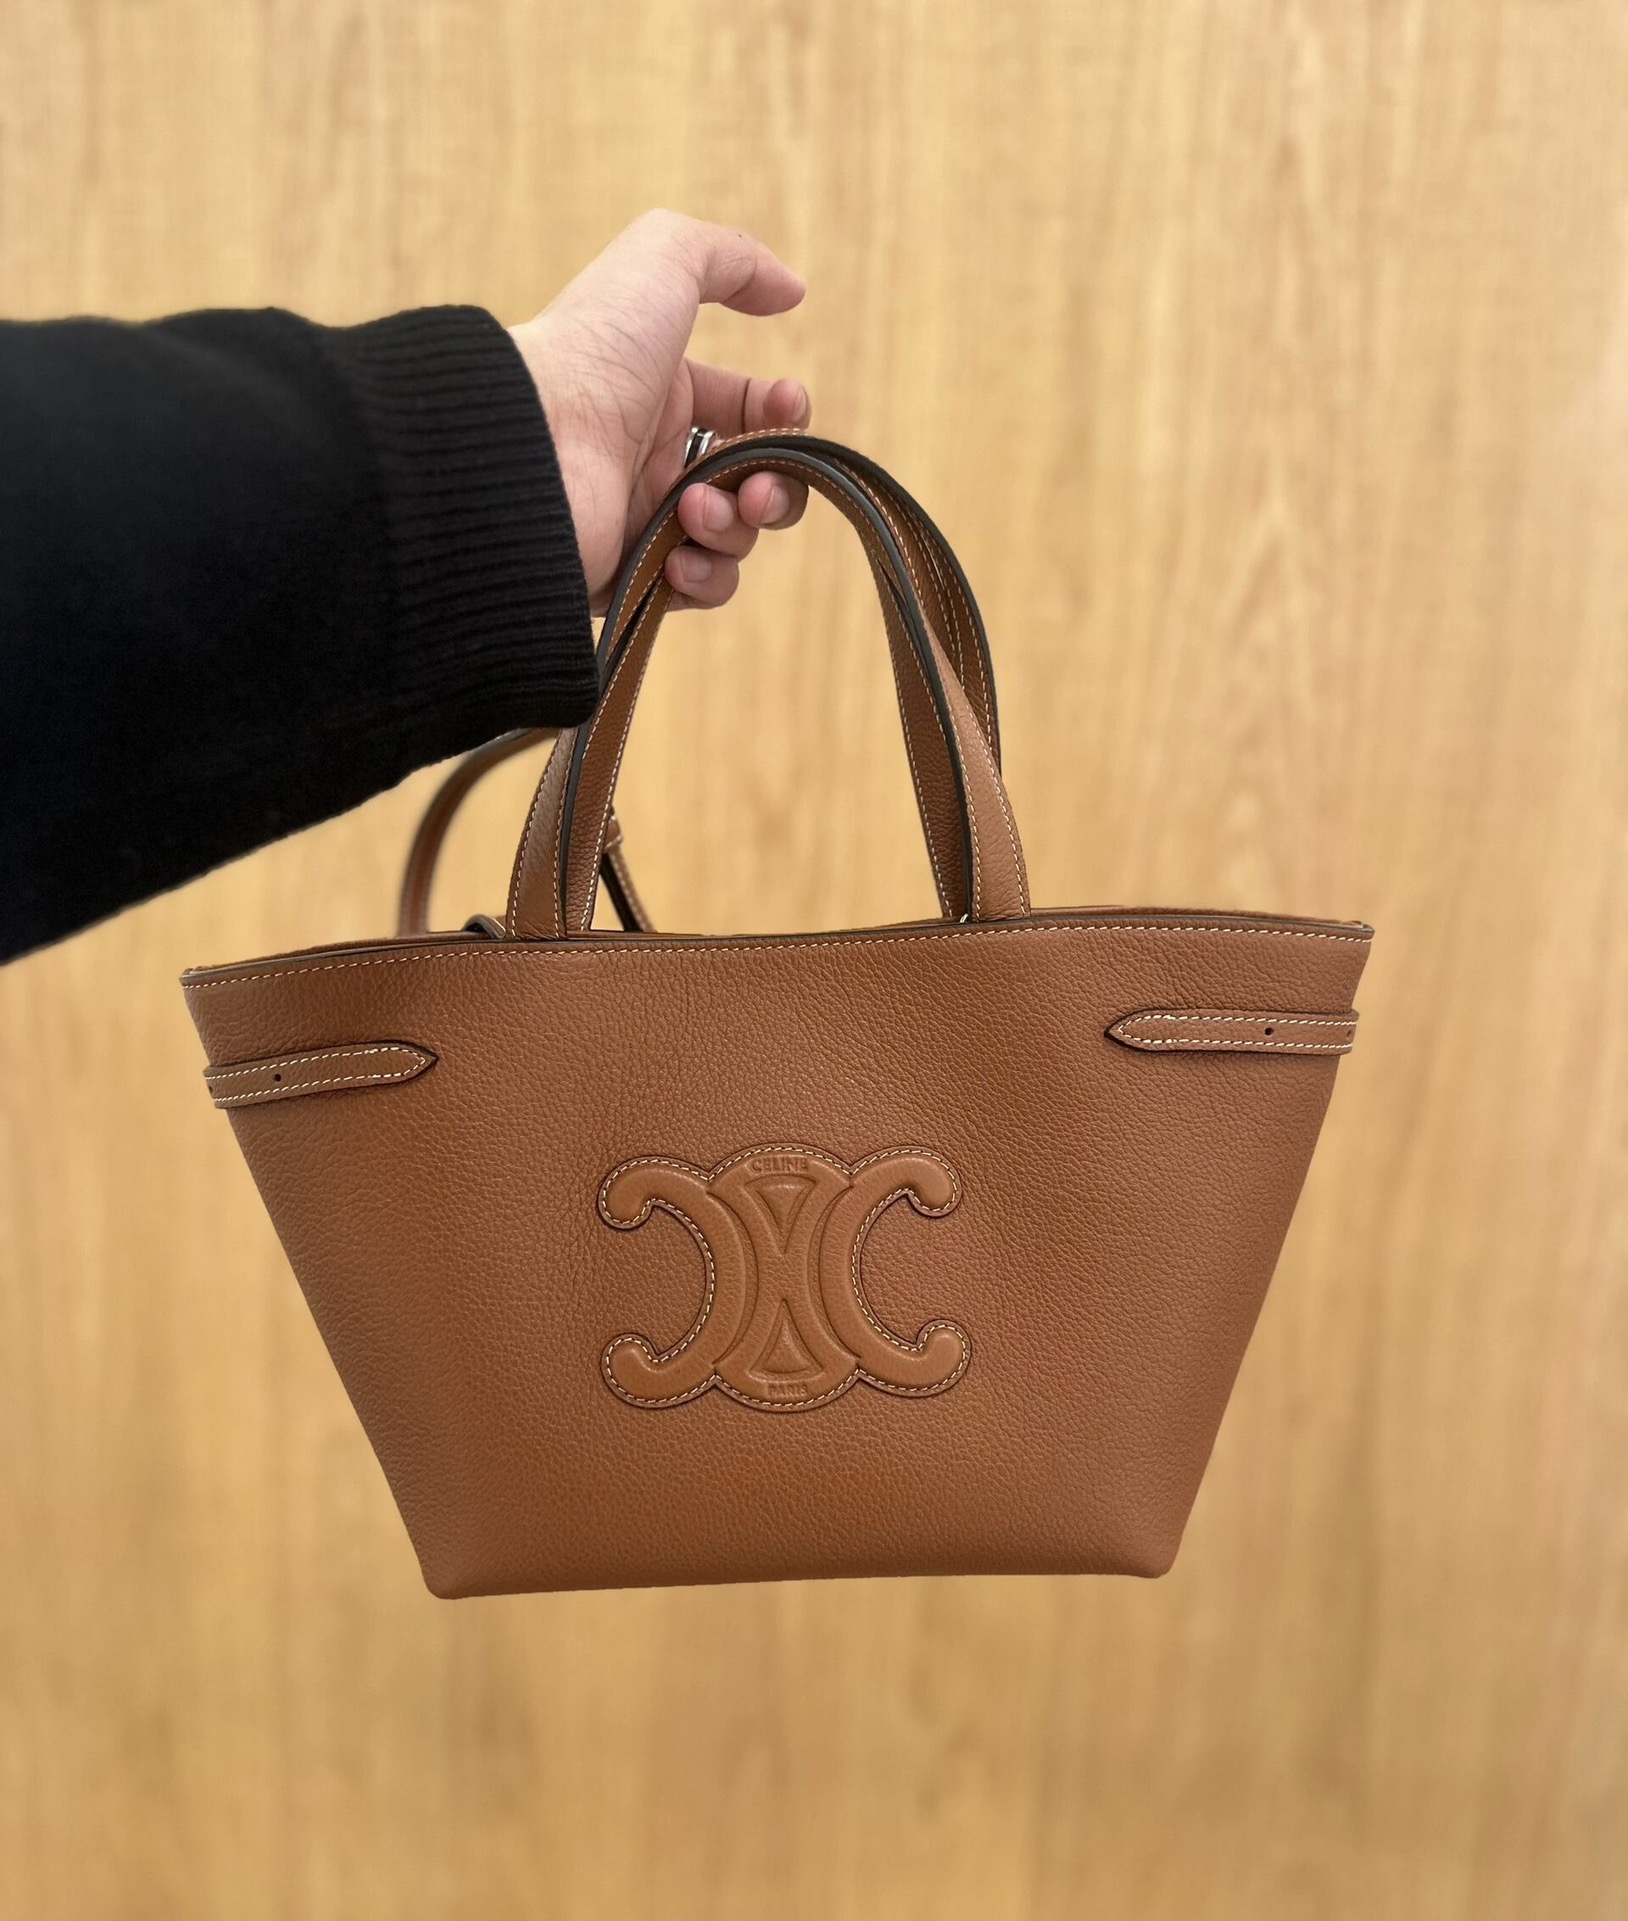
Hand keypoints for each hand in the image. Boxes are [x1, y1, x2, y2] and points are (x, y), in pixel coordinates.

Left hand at [508, 210, 810, 612]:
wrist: (530, 443)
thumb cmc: (591, 351)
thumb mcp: (663, 262)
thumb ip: (734, 258)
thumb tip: (794, 289)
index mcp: (664, 394)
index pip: (751, 412)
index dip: (783, 415)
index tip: (787, 408)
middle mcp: (656, 457)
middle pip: (757, 485)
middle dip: (776, 489)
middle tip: (754, 490)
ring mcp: (643, 521)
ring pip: (735, 540)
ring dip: (735, 528)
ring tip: (693, 511)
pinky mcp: (628, 577)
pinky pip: (697, 589)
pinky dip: (704, 575)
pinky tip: (677, 555)